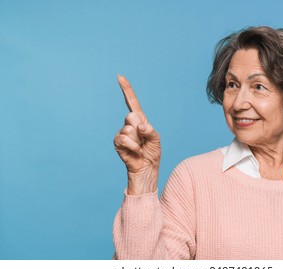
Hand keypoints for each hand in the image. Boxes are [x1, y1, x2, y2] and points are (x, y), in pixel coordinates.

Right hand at [114, 75, 160, 194]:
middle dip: (139, 128)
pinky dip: (132, 146)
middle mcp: (129, 124)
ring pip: (128, 129)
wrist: (147, 168)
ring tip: (139, 147)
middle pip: (131, 115)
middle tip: (143, 139)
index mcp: (140, 120)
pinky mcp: (117, 142)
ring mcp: (122, 133)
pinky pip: (123, 138)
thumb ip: (150, 130)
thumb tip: (139, 126)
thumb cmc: (152, 152)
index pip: (132, 102)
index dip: (126, 89)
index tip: (120, 76)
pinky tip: (135, 151)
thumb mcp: (156, 139)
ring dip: (137, 140)